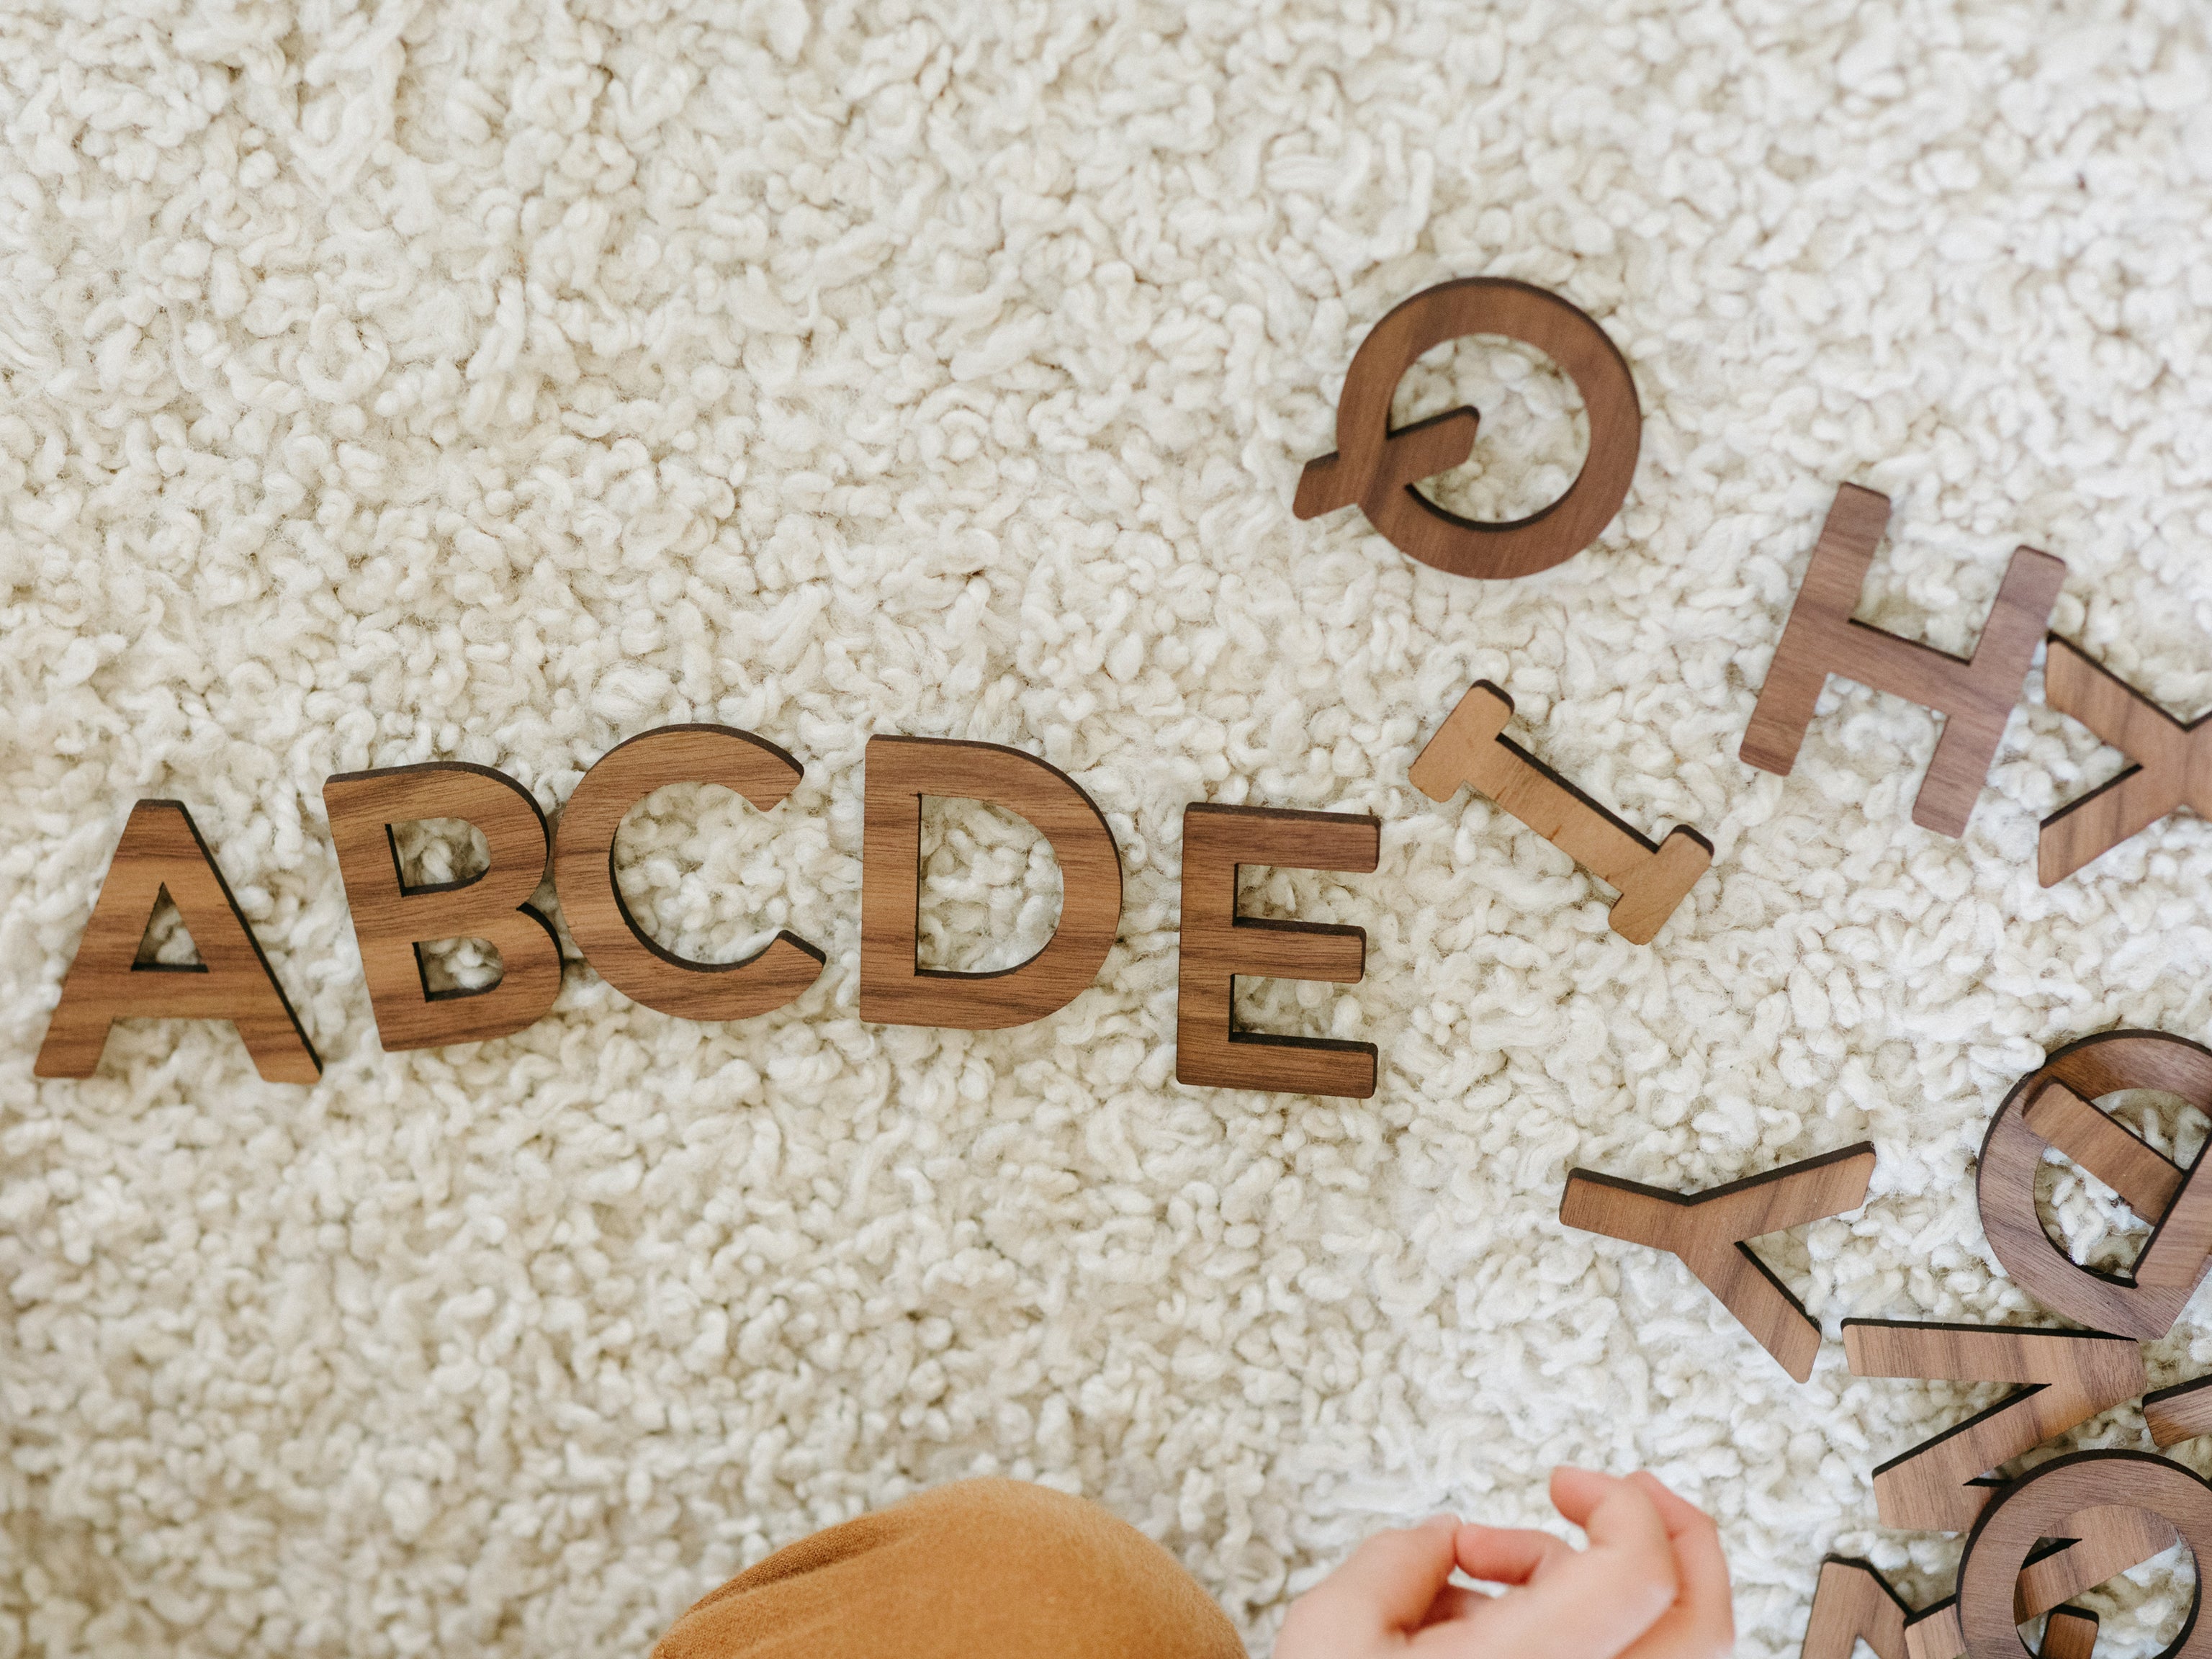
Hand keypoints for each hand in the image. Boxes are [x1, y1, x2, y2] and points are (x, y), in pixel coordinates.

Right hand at [1274, 1467, 1731, 1657]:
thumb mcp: (1333, 1629)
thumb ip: (1400, 1559)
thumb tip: (1446, 1542)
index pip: (1643, 1576)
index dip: (1622, 1506)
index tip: (1563, 1483)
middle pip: (1703, 1626)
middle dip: (1673, 1533)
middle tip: (1616, 1493)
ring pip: (1664, 1656)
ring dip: (1594, 1585)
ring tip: (1481, 1574)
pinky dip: (1575, 1634)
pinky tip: (1484, 1627)